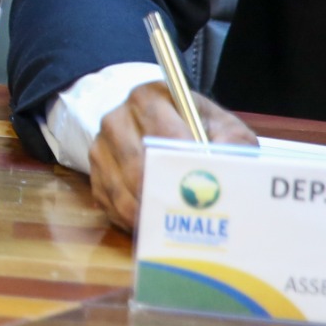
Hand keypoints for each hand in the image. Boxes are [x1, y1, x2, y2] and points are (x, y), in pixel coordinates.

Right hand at [86, 81, 258, 232]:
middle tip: (189, 217)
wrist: (162, 124)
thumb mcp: (221, 125)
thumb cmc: (196, 128)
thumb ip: (231, 141)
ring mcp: (101, 148)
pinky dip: (132, 221)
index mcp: (148, 97)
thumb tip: (226, 168)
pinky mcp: (95, 174)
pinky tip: (155, 226)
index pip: (165, 134)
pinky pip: (111, 204)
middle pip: (137, 165)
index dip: (184, 164)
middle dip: (164, 194)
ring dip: (148, 213)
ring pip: (122, 190)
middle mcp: (117, 119)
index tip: (204, 188)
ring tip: (174, 228)